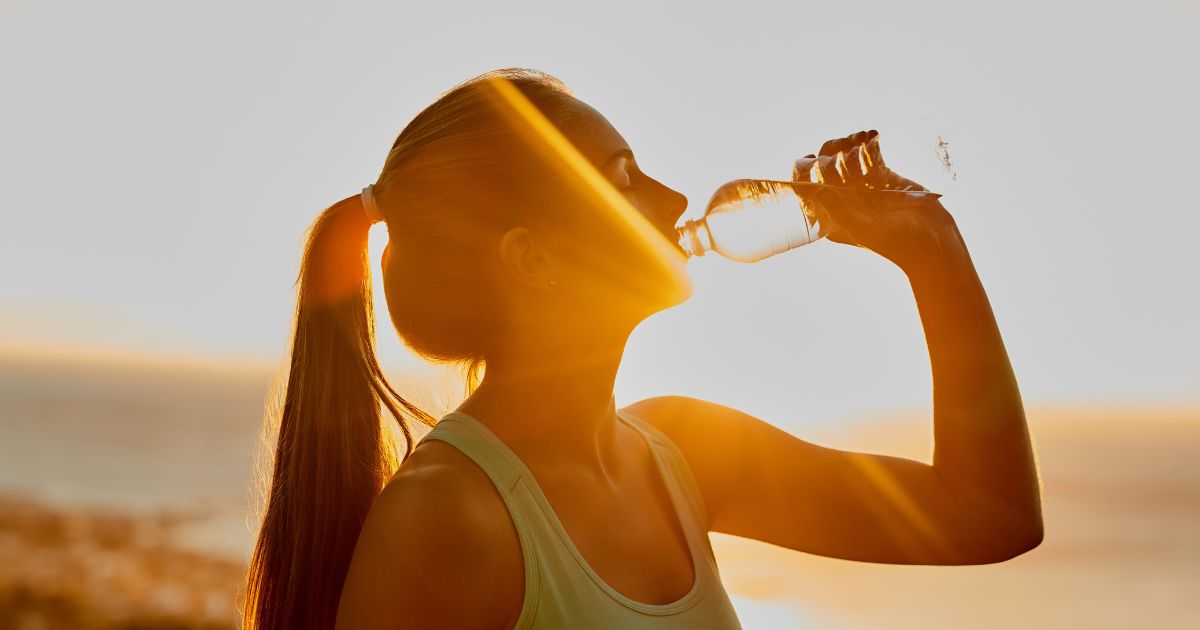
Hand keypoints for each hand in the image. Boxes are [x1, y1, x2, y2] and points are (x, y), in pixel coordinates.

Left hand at [795, 130, 960, 272]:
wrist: (932, 239)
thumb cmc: (896, 241)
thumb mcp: (865, 230)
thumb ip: (840, 212)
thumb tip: (818, 190)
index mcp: (831, 216)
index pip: (809, 190)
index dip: (805, 173)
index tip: (813, 159)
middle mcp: (843, 200)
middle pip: (825, 168)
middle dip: (830, 153)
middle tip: (844, 148)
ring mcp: (862, 186)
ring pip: (845, 157)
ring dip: (849, 143)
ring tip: (860, 138)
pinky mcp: (881, 176)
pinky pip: (868, 155)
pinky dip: (868, 143)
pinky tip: (873, 135)